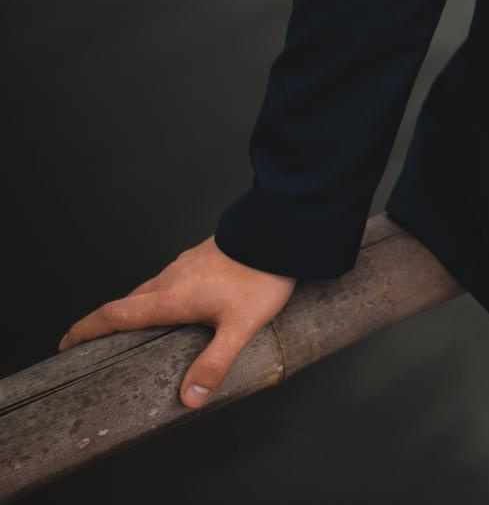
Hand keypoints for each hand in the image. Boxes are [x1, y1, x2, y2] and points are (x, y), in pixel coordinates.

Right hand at [59, 236, 296, 407]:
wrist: (279, 232)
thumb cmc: (260, 277)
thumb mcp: (239, 327)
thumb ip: (214, 362)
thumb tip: (190, 398)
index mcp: (169, 298)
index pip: (113, 315)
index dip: (85, 330)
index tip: (65, 343)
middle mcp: (169, 278)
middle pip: (126, 304)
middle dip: (106, 324)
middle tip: (95, 344)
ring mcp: (184, 264)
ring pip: (148, 289)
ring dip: (134, 309)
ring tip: (134, 330)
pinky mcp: (200, 256)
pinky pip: (168, 279)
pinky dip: (158, 295)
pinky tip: (176, 304)